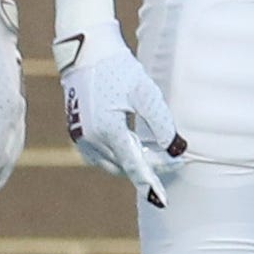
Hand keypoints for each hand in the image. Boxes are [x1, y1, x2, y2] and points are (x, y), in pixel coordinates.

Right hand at [52, 0, 184, 206]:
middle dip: (150, 167)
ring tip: (160, 154)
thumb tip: (176, 150)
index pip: (134, 165)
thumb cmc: (119, 69)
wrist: (86, 53)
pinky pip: (100, 156)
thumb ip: (162, 124)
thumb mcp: (146, 94)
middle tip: (175, 160)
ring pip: (112, 164)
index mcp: (107, 130)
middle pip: (124, 166)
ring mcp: (80, 138)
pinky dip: (120, 157)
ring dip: (135, 163)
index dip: (150, 182)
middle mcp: (89, 139)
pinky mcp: (77, 134)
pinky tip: (137, 147)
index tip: (163, 200)